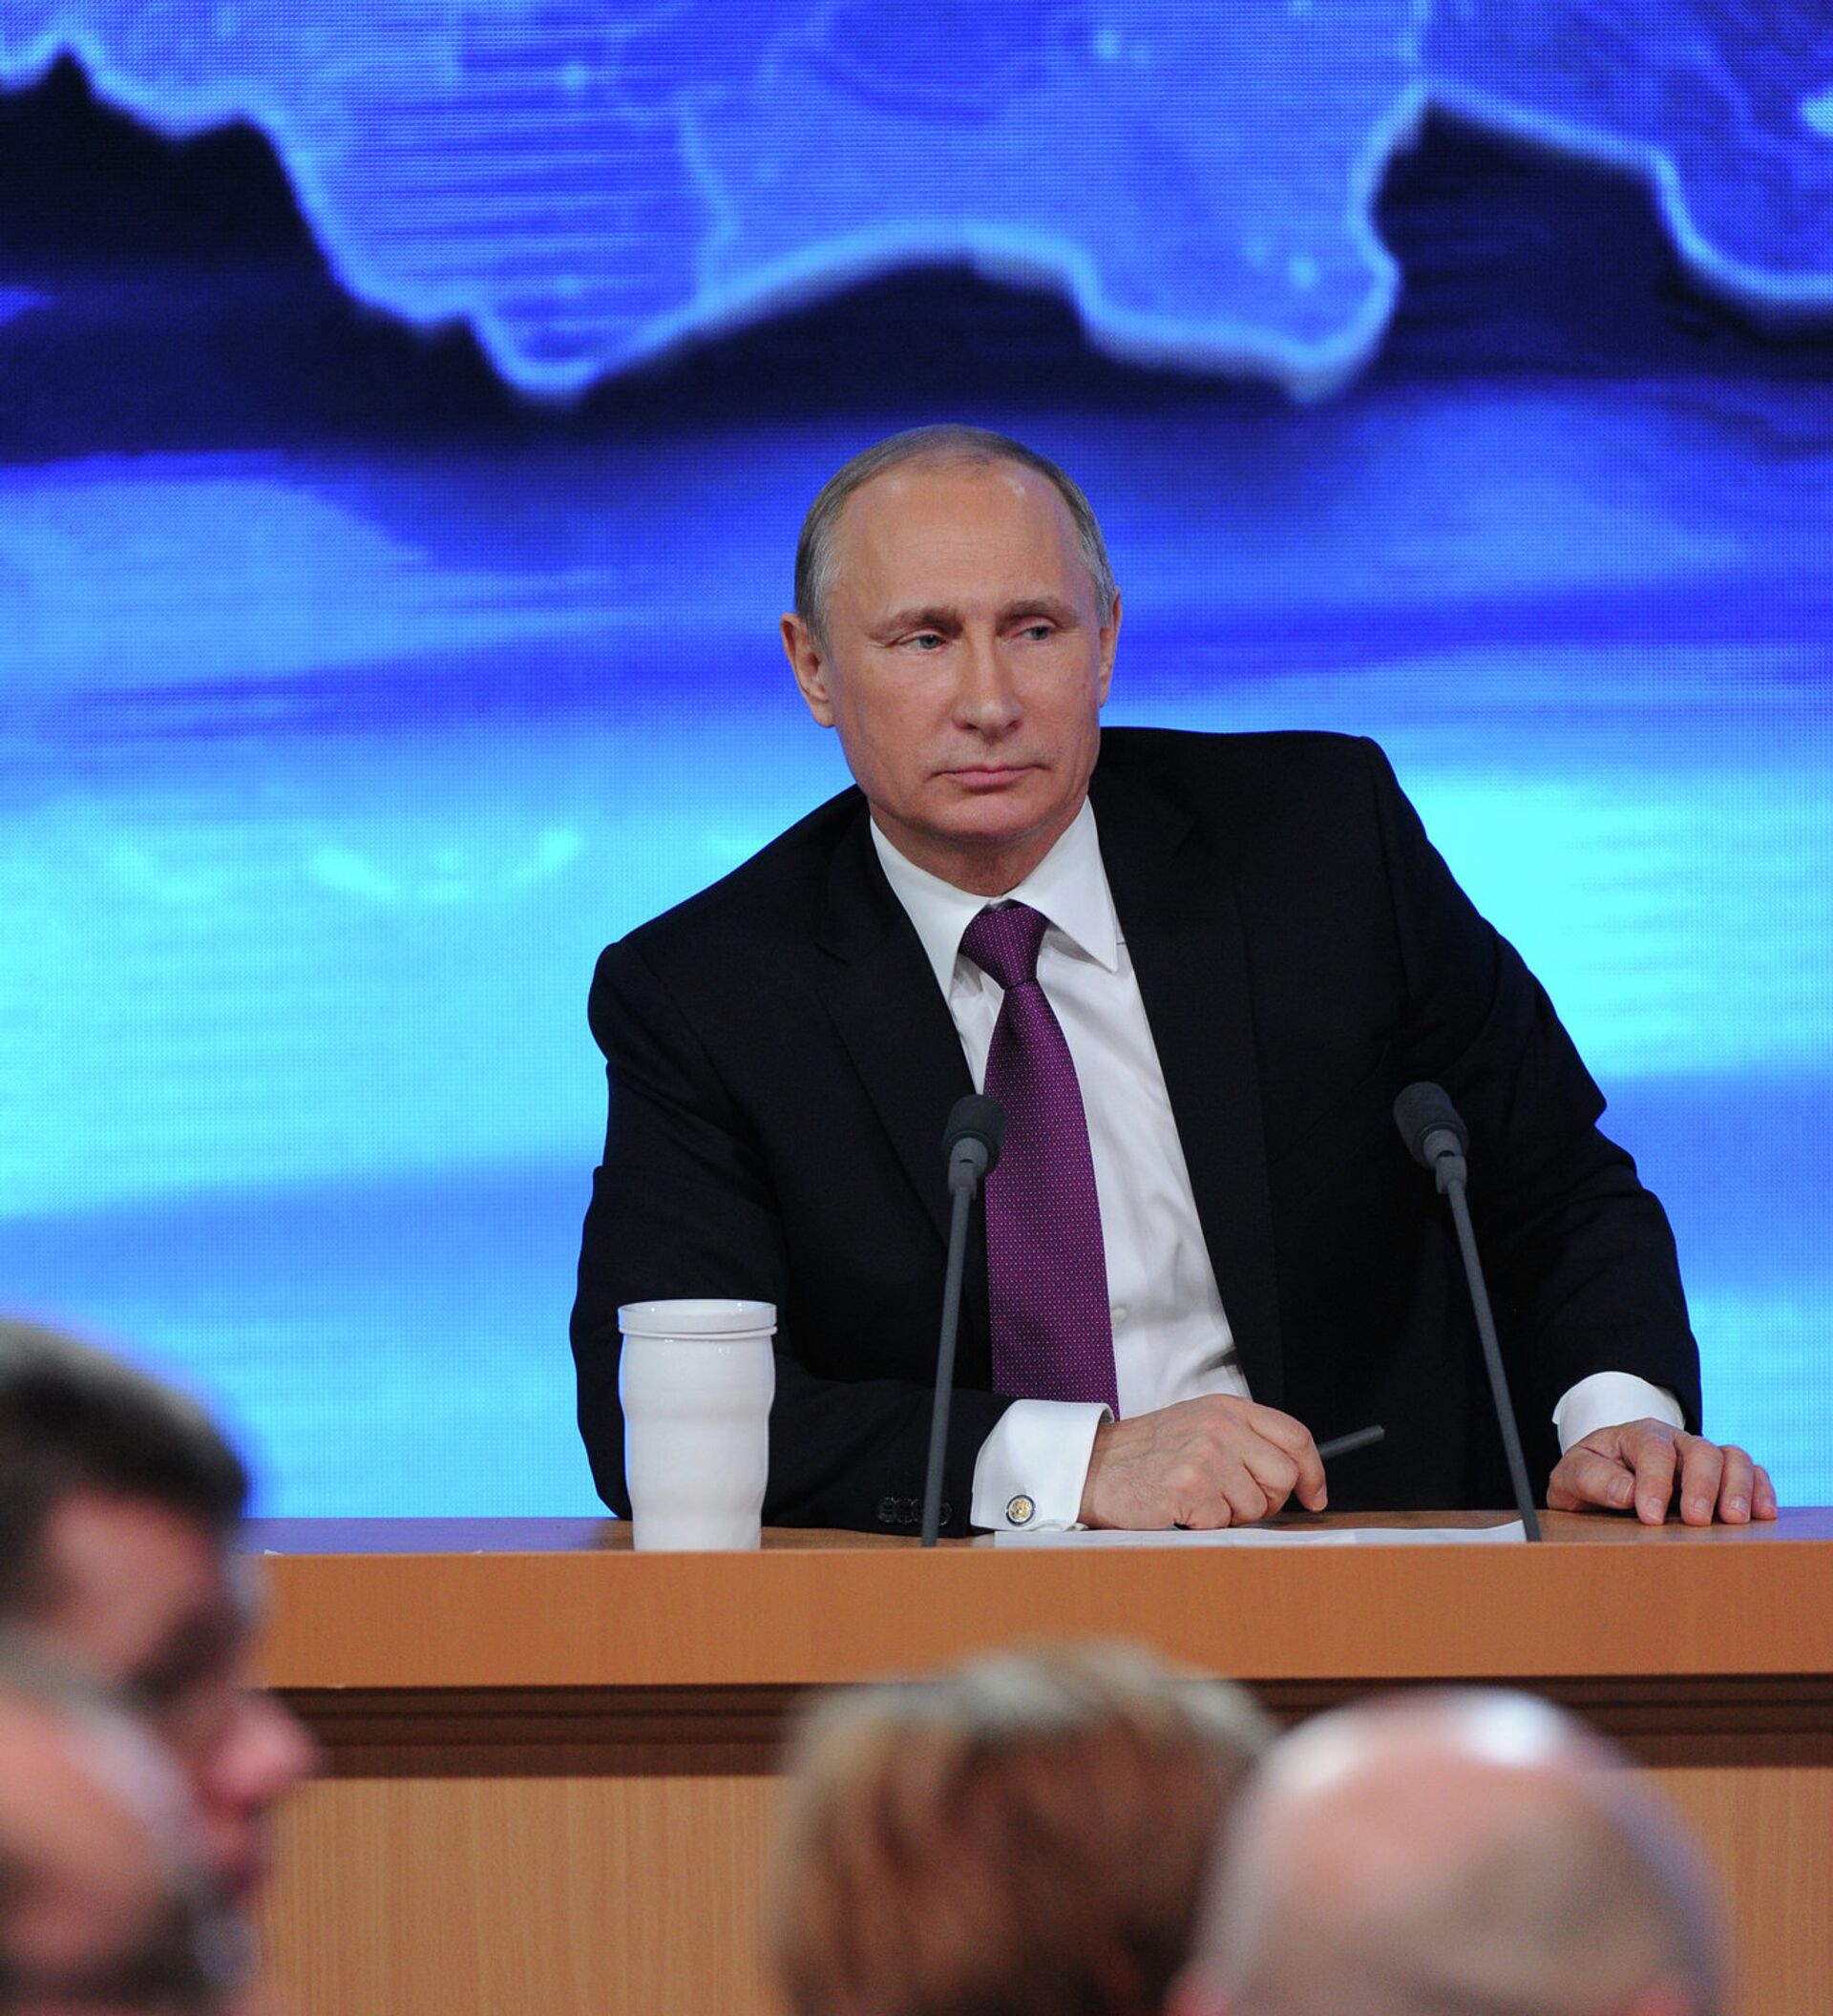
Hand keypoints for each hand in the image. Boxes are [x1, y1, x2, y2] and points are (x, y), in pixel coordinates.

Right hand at [1078, 1395, 1327, 1529]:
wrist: (1093, 1466)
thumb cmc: (1147, 1454)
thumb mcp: (1198, 1425)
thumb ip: (1243, 1439)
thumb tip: (1294, 1475)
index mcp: (1227, 1408)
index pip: (1295, 1436)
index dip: (1313, 1472)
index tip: (1314, 1495)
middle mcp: (1221, 1426)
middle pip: (1283, 1476)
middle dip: (1268, 1501)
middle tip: (1236, 1504)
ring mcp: (1206, 1455)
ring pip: (1257, 1507)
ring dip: (1231, 1516)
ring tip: (1198, 1501)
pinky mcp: (1190, 1487)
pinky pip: (1224, 1524)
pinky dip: (1205, 1526)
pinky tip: (1180, 1509)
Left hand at [1547, 1418, 1776, 1525]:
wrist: (1598, 1481)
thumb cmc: (1587, 1479)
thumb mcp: (1571, 1477)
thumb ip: (1592, 1479)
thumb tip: (1628, 1492)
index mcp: (1636, 1436)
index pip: (1653, 1451)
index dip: (1655, 1483)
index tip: (1651, 1517)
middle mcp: (1675, 1441)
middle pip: (1700, 1451)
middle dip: (1702, 1486)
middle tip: (1697, 1521)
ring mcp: (1701, 1457)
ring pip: (1732, 1458)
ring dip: (1738, 1488)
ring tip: (1735, 1520)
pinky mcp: (1722, 1477)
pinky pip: (1751, 1473)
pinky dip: (1761, 1490)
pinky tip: (1762, 1515)